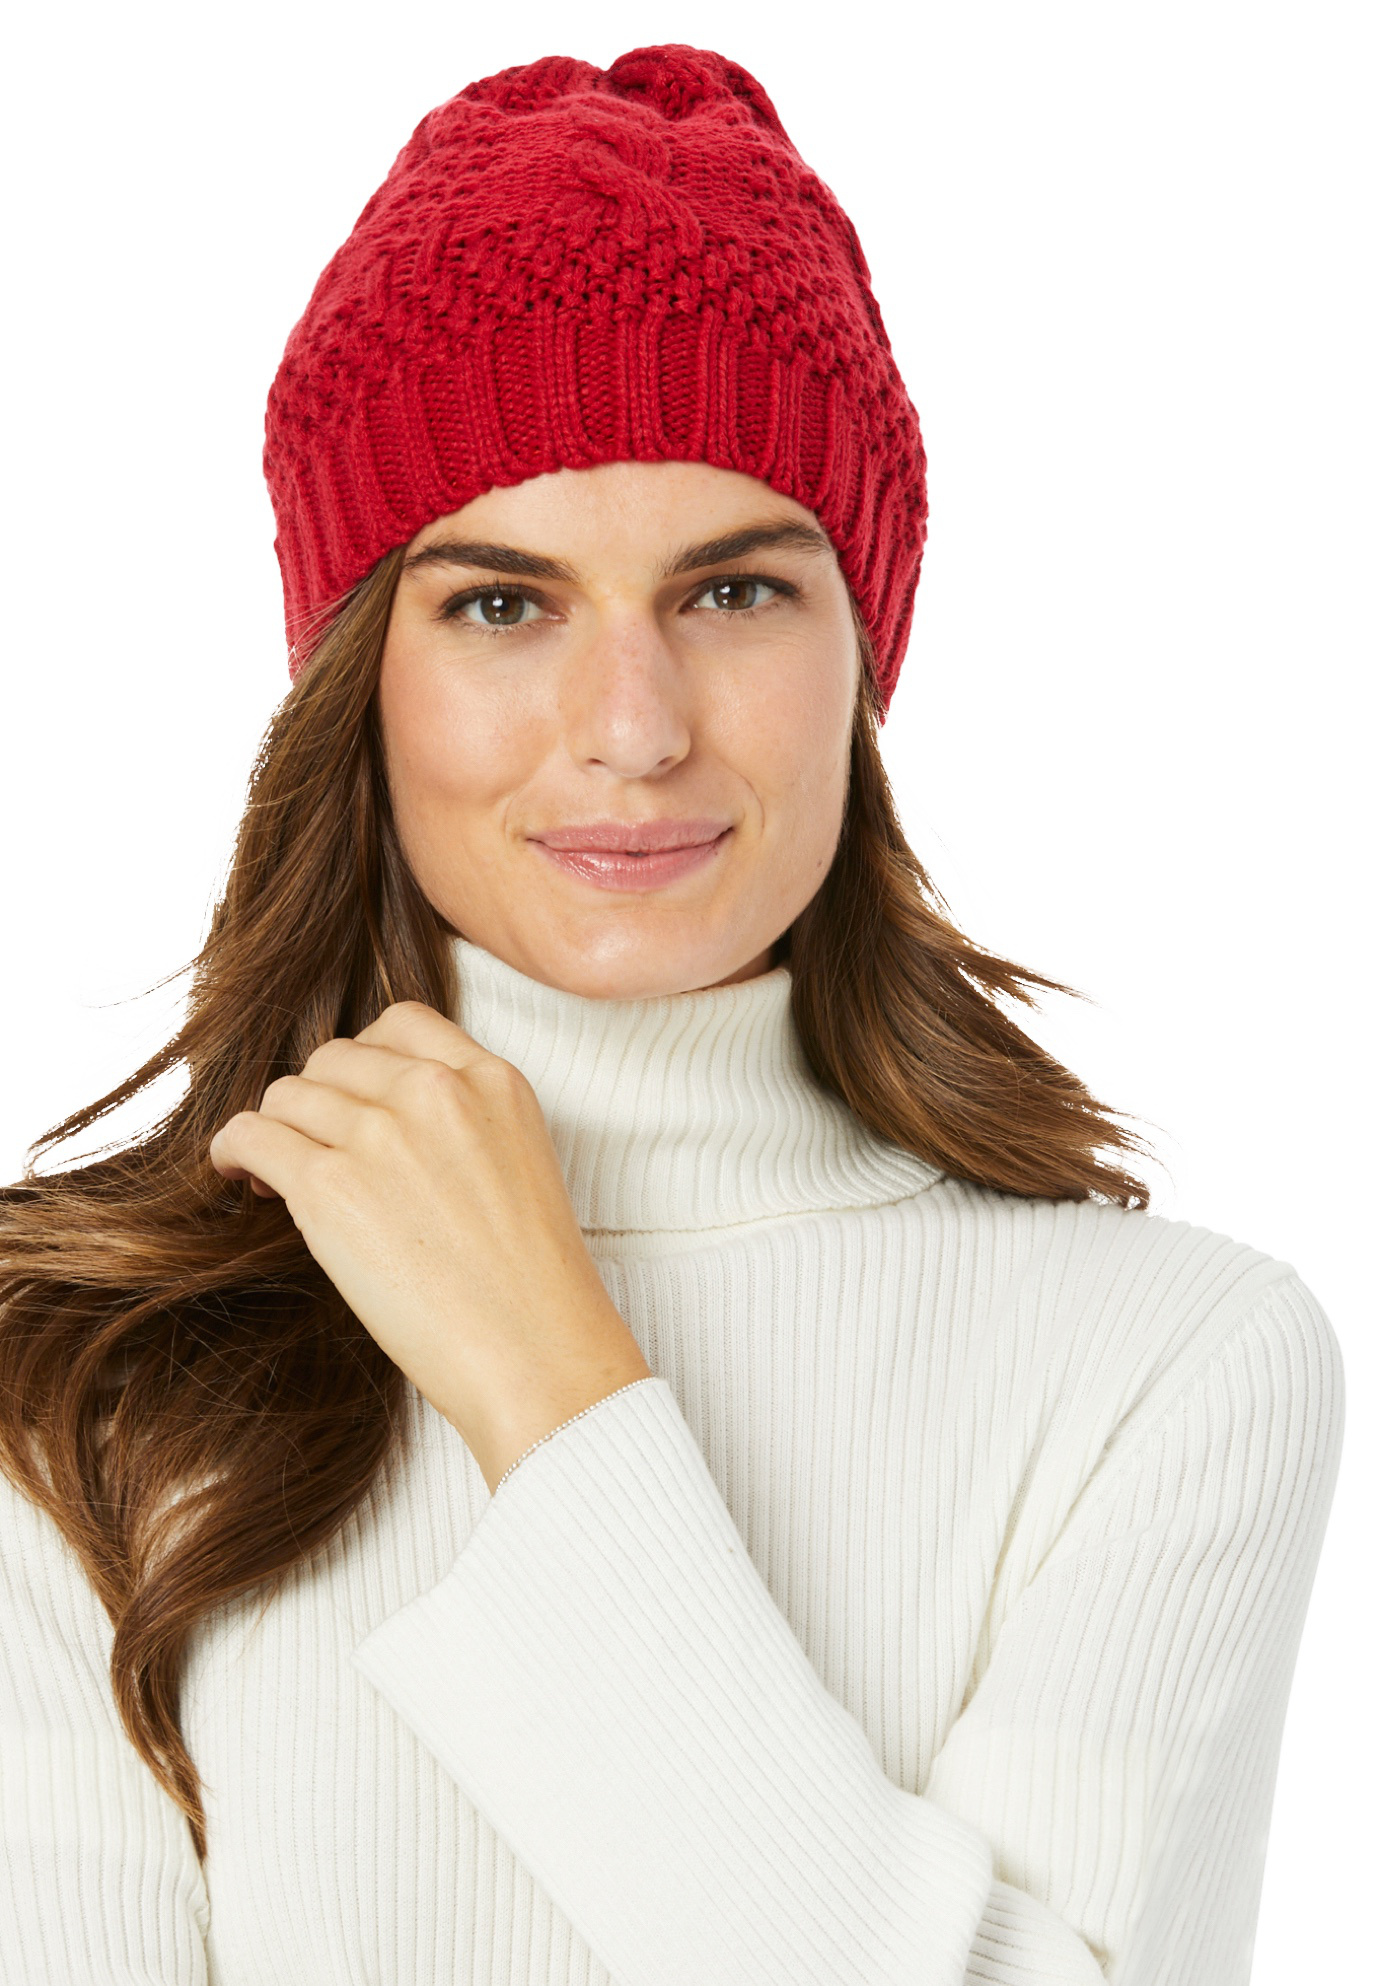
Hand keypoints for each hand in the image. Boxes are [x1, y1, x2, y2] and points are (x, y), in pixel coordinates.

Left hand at [207, 1001, 650, 1492]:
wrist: (535, 1353)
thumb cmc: (530, 1285)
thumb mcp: (519, 1162)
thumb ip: (460, 1119)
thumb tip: (371, 1117)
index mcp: (492, 1079)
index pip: (401, 1024)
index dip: (364, 1062)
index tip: (353, 1100)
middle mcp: (436, 1091)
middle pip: (336, 1058)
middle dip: (317, 1100)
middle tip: (312, 1147)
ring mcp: (382, 1134)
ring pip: (288, 1093)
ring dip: (276, 1129)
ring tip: (273, 1172)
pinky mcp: (330, 1187)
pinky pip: (251, 1135)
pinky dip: (233, 1151)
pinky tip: (237, 1174)